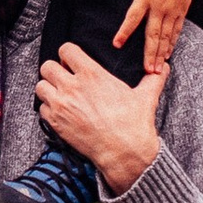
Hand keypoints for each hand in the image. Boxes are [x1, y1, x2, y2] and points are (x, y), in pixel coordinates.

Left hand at [36, 40, 165, 195]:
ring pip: (40, 86)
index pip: (66, 50)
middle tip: (63, 78)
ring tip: (59, 95)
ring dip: (48, 89)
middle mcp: (73, 86)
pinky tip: (60, 112)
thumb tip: (163, 68)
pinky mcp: (56, 122)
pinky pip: (41, 108)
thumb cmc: (134, 124)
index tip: (72, 62)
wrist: (124, 152)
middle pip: (47, 66)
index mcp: (92, 74)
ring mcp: (62, 104)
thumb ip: (153, 79)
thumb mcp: (146, 96)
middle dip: (54, 70)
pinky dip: (48, 109)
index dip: (68, 54)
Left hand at [104, 0, 192, 66]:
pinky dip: (172, 44)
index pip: (133, 16)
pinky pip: (177, 31)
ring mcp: (173, 11)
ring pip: (166, 36)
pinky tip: (167, 56)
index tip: (117, 44)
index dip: (125, 31)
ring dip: (161, 54)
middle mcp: (160, 6)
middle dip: (150, 53)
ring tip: (157, 70)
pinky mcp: (182, 12)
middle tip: (147, 71)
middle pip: (153, 33)